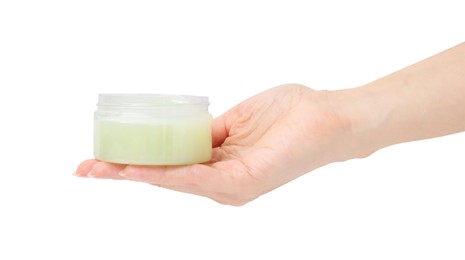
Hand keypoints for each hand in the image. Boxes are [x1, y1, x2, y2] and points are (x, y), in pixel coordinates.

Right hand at [75, 84, 355, 205]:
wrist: (327, 117)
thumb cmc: (290, 114)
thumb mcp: (237, 119)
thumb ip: (210, 132)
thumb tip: (184, 132)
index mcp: (219, 164)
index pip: (169, 166)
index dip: (134, 162)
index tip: (101, 157)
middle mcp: (221, 181)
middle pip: (164, 177)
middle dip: (123, 172)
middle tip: (85, 169)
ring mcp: (231, 186)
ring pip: (175, 181)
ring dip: (137, 174)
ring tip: (102, 168)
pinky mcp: (243, 182)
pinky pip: (199, 179)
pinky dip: (169, 174)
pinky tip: (142, 170)